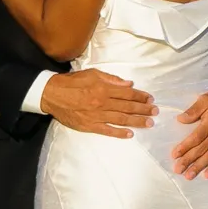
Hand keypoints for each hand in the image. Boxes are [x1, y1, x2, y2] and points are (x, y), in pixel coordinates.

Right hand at [40, 69, 157, 138]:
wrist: (52, 94)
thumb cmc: (72, 82)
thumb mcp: (92, 74)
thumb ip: (111, 79)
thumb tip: (129, 84)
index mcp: (104, 88)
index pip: (127, 93)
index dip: (140, 96)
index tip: (150, 99)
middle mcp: (102, 102)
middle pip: (127, 107)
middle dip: (143, 109)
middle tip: (155, 112)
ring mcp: (96, 115)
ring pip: (121, 119)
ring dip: (137, 121)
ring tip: (149, 123)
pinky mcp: (89, 126)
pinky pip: (107, 130)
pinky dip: (119, 133)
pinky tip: (130, 134)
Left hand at [172, 89, 207, 179]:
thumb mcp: (205, 99)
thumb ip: (193, 110)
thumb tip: (180, 119)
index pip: (196, 138)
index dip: (185, 147)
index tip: (174, 155)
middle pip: (201, 150)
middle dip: (188, 161)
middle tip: (177, 169)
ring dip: (199, 167)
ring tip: (188, 176)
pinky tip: (207, 175)